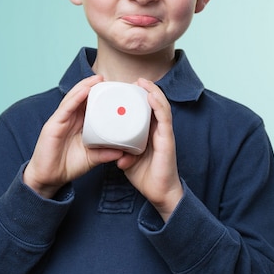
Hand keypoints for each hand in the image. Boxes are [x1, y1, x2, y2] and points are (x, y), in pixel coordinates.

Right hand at [23, 75, 123, 197]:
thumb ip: (106, 153)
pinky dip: (75, 98)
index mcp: (80, 123)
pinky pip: (65, 108)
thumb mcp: (93, 158)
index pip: (90, 105)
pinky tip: (83, 91)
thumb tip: (125, 151)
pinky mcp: (53, 125)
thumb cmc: (69, 165)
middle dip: (94, 86)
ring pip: (73, 98)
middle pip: (82, 97)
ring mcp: (61, 120)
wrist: (49, 179)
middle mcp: (70, 118)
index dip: (101, 96)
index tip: (116, 90)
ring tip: (97, 79)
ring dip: (85, 87)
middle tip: (109, 79)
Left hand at [117, 78, 183, 221]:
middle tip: (135, 80)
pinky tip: (151, 96)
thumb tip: (105, 146)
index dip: (139, 97)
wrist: (159, 193)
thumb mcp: (126, 157)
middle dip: (146, 90)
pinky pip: (164, 118)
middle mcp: (159, 130)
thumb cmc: (145, 175)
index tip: (127, 87)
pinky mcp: (168, 139)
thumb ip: (118, 149)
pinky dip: (158, 105)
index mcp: (150, 132)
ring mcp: (165, 133)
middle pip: (155, 104)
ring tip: (142, 82)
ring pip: (161, 106)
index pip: (146, 109)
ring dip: (153, 92)